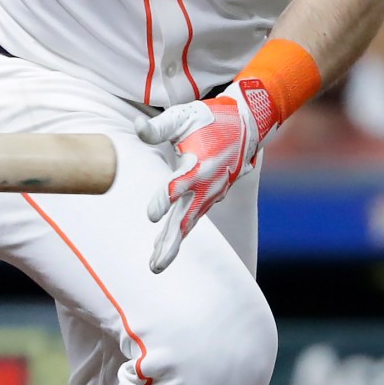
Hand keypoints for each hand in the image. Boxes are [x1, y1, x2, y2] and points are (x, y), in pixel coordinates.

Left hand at [137, 79, 274, 272]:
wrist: (246, 126)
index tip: (152, 216)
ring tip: (156, 265)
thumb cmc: (209, 119)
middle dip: (171, 242)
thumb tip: (137, 125)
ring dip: (173, 244)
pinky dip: (180, 233)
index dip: (165, 200)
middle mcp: (206, 184)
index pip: (179, 187)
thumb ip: (159, 128)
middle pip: (186, 218)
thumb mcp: (183, 118)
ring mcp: (211, 194)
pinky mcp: (211, 197)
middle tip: (155, 266)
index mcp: (199, 164)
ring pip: (189, 223)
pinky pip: (193, 218)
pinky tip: (165, 246)